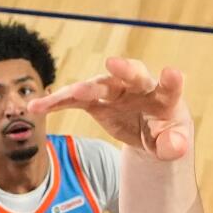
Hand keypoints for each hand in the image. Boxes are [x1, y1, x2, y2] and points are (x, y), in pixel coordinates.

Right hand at [28, 57, 192, 159]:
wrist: (148, 132)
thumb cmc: (165, 134)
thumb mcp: (172, 144)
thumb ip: (174, 146)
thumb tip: (176, 148)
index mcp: (164, 95)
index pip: (170, 86)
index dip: (171, 80)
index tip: (171, 74)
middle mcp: (139, 86)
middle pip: (132, 74)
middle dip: (123, 69)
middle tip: (113, 64)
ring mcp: (115, 90)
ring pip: (98, 85)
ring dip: (81, 88)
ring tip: (66, 94)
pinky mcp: (95, 101)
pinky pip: (74, 99)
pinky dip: (56, 102)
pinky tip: (37, 107)